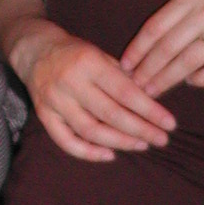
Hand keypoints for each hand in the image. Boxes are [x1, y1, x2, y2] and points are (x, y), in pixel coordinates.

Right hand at [15, 20, 175, 160]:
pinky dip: (88, 152)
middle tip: (161, 139)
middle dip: (140, 130)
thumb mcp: (100, 54)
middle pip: (110, 114)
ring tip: (141, 145)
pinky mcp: (44, 116)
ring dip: (119, 142)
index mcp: (89, 62)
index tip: (169, 123)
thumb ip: (122, 77)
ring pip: (91, 131)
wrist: (34, 50)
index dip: (149, 110)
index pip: (125, 92)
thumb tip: (151, 101)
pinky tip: (110, 154)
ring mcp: (55, 101)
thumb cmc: (75, 53)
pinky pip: (66, 141)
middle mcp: (70, 82)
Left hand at [120, 0, 203, 97]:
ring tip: (152, 91)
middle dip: (146, 70)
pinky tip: (191, 83)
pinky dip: (202, 79)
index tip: (124, 66)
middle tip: (133, 87)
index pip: (156, 26)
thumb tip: (154, 43)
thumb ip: (183, 12)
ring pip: (188, 60)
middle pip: (168, 47)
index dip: (138, 49)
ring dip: (166, 79)